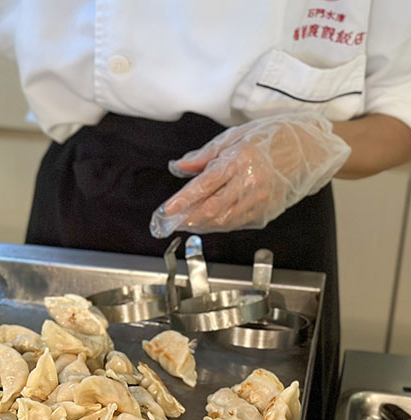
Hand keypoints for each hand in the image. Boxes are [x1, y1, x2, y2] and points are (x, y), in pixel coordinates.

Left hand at [150, 112, 350, 237]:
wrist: (311, 146)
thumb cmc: (274, 136)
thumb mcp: (236, 135)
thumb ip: (205, 155)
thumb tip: (181, 165)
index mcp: (239, 160)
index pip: (205, 185)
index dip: (183, 199)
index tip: (167, 209)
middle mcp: (249, 182)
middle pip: (212, 207)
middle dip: (188, 217)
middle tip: (171, 222)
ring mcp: (260, 198)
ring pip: (224, 219)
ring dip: (202, 224)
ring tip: (185, 223)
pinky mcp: (267, 208)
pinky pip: (239, 222)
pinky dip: (220, 224)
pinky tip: (208, 222)